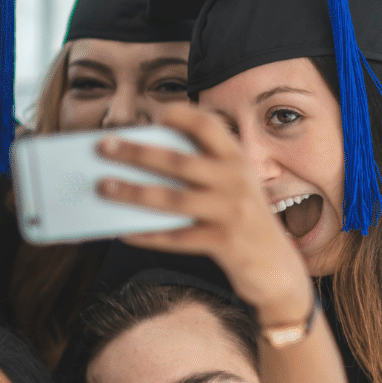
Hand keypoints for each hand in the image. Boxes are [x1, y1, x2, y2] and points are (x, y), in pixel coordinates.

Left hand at [96, 103, 312, 321]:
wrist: (277, 269)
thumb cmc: (242, 221)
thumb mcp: (231, 189)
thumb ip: (199, 173)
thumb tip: (138, 166)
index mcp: (237, 160)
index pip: (208, 126)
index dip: (180, 115)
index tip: (152, 113)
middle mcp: (236, 181)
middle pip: (178, 162)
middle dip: (137, 152)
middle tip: (103, 147)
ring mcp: (231, 212)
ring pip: (172, 199)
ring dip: (133, 193)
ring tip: (103, 188)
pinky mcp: (225, 243)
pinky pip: (176, 238)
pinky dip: (147, 235)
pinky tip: (123, 233)